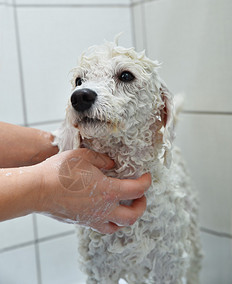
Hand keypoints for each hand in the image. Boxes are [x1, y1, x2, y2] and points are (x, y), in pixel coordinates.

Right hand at [35, 149, 150, 233]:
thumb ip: (103, 160)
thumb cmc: (60, 172)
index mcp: (108, 191)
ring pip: (118, 226)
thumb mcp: (84, 157)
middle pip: (133, 216)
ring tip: (125, 206)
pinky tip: (106, 209)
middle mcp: (104, 208)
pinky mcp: (83, 222)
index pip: (137, 190)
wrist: (38, 190)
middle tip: (140, 195)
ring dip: (127, 217)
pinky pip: (103, 227)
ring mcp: (93, 218)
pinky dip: (111, 221)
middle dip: (142, 205)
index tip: (146, 176)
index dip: (146, 182)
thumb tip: (112, 164)